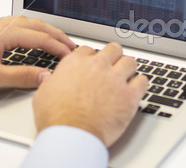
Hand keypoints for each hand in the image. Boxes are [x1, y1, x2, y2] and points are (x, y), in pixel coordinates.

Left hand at [0, 16, 74, 93]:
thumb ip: (20, 76)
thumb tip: (43, 76)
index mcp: (3, 32)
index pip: (40, 37)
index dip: (58, 47)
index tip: (69, 55)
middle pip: (37, 25)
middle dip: (57, 35)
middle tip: (70, 45)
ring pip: (27, 22)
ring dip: (44, 31)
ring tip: (55, 40)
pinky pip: (17, 24)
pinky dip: (31, 30)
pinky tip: (30, 38)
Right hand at [32, 43, 146, 147]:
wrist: (72, 136)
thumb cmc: (57, 118)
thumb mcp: (43, 95)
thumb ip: (49, 82)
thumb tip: (47, 78)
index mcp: (76, 63)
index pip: (89, 50)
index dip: (92, 59)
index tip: (93, 66)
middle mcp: (98, 66)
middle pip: (113, 50)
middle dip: (113, 57)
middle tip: (112, 67)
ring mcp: (115, 79)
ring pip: (130, 62)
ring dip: (128, 69)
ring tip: (125, 77)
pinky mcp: (129, 95)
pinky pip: (143, 81)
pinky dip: (140, 84)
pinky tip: (135, 90)